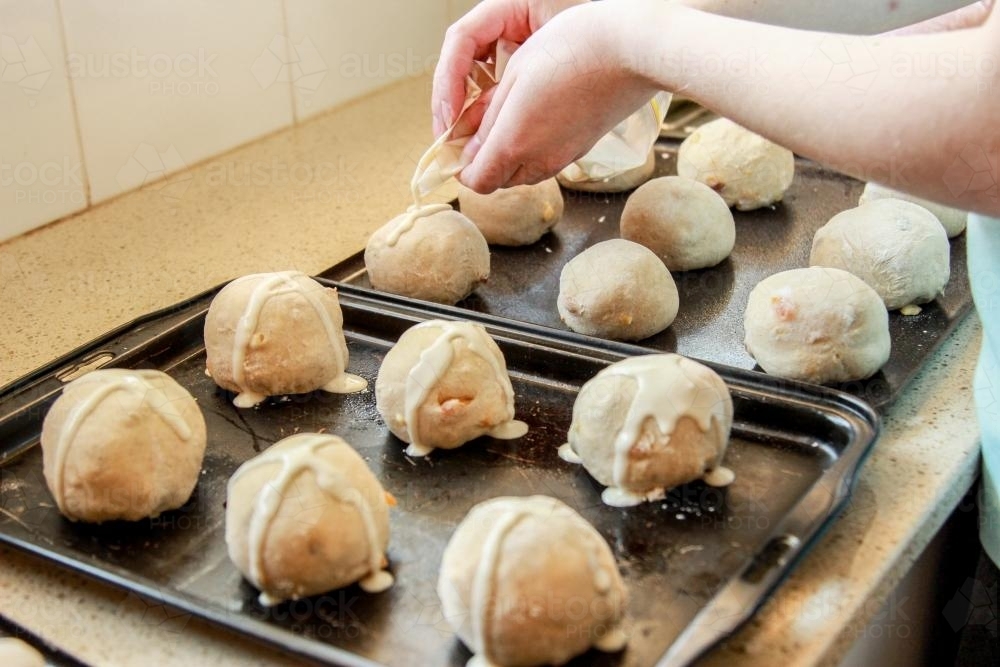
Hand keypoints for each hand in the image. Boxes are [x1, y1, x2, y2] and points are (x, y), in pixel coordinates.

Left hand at [452, 1, 661, 191]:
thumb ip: (487, 121)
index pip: (474, 181)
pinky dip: (532, 149)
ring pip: (521, 173)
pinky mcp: (580, 149)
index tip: (456, 143)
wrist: (629, 50)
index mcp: (513, 144)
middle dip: (483, 161)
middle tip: (480, 125)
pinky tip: (537, 115)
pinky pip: (545, 161)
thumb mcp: (513, 78)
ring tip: (509, 116)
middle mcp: (538, 161)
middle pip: (497, 181)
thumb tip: (469, 151)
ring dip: (508, 155)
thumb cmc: (569, 51)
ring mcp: (562, 158)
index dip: (460, 166)